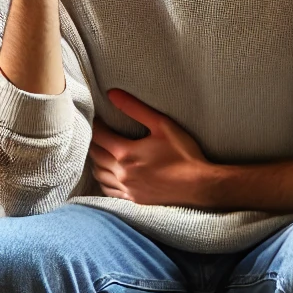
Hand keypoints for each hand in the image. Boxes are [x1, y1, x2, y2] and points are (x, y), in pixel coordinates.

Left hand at [88, 89, 212, 206]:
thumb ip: (136, 109)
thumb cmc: (183, 154)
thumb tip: (113, 94)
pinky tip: (108, 174)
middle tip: (98, 133)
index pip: (99, 136)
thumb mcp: (163, 125)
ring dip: (96, 162)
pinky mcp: (133, 198)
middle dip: (94, 142)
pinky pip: (108, 190)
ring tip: (101, 152)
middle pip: (95, 155)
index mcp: (126, 153)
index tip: (99, 119)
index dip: (96, 125)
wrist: (198, 184)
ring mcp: (126, 187)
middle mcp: (121, 172)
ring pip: (99, 174)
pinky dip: (103, 180)